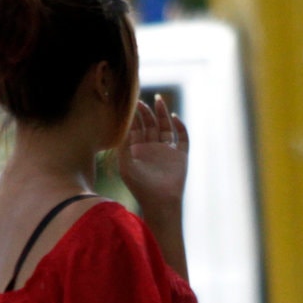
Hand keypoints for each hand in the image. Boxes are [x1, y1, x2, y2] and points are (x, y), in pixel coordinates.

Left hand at [119, 96, 188, 219]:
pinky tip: (174, 117)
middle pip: (150, 125)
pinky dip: (180, 126)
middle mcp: (153, 149)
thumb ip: (122, 146)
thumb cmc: (140, 187)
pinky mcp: (181, 156)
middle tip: (140, 100)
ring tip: (157, 100)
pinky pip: (183, 138)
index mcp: (139, 151)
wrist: (160, 202)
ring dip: (162, 114)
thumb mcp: (125, 165)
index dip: (133, 117)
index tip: (130, 104)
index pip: (136, 128)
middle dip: (146, 112)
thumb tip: (120, 126)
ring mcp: (168, 152)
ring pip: (166, 127)